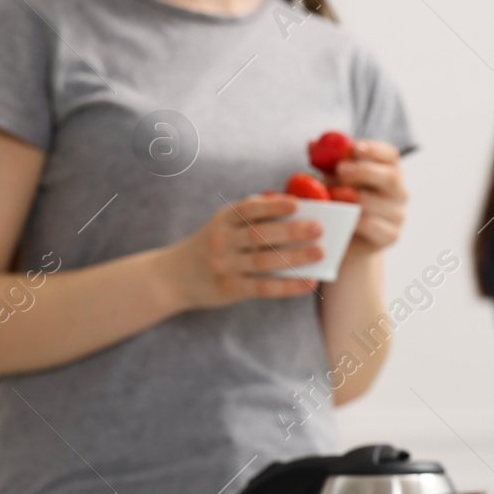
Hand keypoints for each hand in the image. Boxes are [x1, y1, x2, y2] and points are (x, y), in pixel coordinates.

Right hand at [165, 194, 324, 308]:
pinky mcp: (230, 288)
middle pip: (260, 235)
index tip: (297, 204)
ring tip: (320, 252)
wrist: (173, 276)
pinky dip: (289, 285)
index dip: (273, 206)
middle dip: (291, 231)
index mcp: (223, 220)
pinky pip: (264, 287)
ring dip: (295, 257)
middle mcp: (222, 241)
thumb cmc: (212, 247)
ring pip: (264, 261)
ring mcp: (224, 266)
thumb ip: (252, 221)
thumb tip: (300, 219)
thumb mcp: (223, 226)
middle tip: (319, 228)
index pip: (248, 209)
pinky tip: (310, 282)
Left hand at [333, 139, 407, 251]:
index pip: (391, 155)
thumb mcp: (332, 178)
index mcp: (389, 171)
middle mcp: (399, 191)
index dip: (374, 150)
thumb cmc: (341, 203)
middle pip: (391, 176)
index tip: (353, 148)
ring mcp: (398, 214)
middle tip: (340, 170)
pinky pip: (372, 224)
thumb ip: (325, 161)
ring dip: (350, 197)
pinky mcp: (391, 235)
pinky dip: (352, 218)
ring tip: (331, 196)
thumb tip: (313, 143)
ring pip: (377, 202)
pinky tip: (339, 216)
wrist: (344, 239)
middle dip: (363, 171)